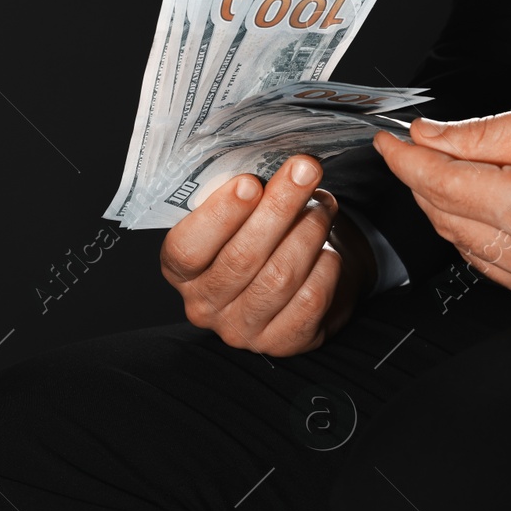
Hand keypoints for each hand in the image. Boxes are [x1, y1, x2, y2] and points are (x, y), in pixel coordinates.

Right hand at [159, 154, 375, 354]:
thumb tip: (276, 168)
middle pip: (241, 258)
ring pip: (279, 278)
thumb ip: (244, 196)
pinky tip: (329, 248)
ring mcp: (242, 329)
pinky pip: (309, 301)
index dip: (219, 216)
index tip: (250, 183)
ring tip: (322, 205)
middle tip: (304, 170)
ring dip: (307, 233)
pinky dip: (325, 268)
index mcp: (181, 270)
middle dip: (278, 208)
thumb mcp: (240, 214)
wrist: (298, 277)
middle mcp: (204, 305)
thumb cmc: (261, 235)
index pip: (188, 249)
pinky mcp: (282, 342)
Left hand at [373, 97, 510, 310]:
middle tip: (417, 146)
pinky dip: (480, 235)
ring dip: (448, 207)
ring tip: (456, 168)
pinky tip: (488, 205)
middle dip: (422, 179)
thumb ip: (487, 132)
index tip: (389, 141)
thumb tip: (431, 136)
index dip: (404, 158)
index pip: (439, 184)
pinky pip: (495, 267)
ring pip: (464, 246)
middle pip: (445, 218)